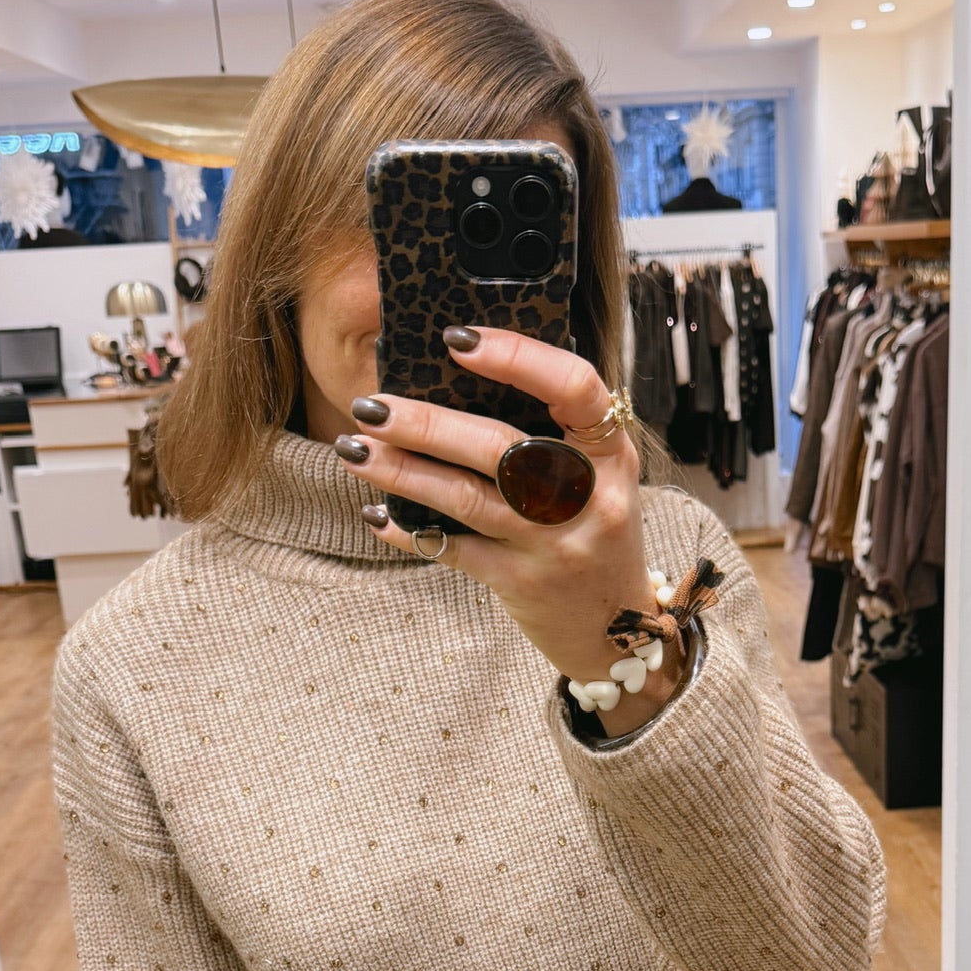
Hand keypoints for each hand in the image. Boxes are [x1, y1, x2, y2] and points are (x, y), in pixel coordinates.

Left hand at [333, 329, 687, 736]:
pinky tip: (374, 513)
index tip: (456, 340)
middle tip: (371, 404)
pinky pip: (453, 550)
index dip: (517, 356)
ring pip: (467, 498)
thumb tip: (462, 377)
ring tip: (353, 448)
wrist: (617, 630)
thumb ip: (554, 432)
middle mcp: (588, 497)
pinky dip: (408, 531)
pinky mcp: (522, 584)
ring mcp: (553, 545)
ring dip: (402, 471)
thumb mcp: (598, 477)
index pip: (573, 387)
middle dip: (426, 423)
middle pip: (500, 446)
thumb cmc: (593, 533)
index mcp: (610, 454)